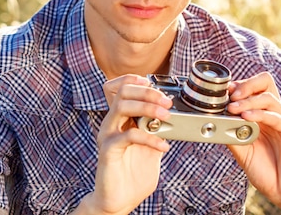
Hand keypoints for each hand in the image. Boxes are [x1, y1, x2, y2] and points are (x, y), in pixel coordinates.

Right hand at [76, 75, 171, 214]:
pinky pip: (128, 134)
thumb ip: (158, 130)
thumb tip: (173, 116)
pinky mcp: (108, 149)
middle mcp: (111, 123)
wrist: (119, 200)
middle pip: (122, 91)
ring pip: (122, 105)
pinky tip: (163, 146)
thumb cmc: (133, 174)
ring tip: (166, 115)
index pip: (119, 87)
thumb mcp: (152, 146)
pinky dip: (150, 137)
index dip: (134, 80)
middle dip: (147, 91)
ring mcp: (107, 134)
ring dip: (147, 107)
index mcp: (120, 119)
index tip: (154, 85)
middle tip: (166, 102)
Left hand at [226, 72, 280, 211]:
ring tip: (233, 108)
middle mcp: (276, 113)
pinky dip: (260, 114)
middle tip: (230, 95)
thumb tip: (215, 119)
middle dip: (245, 84)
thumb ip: (230, 133)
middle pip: (265, 81)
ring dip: (248, 100)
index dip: (239, 85)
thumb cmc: (265, 170)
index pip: (255, 86)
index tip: (223, 92)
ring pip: (269, 97)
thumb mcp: (241, 149)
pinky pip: (278, 118)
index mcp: (264, 113)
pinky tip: (246, 117)